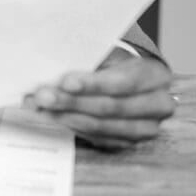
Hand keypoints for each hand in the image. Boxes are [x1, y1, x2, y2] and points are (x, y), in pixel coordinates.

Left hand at [25, 48, 175, 150]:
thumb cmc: (118, 63)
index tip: (64, 81)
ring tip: (38, 106)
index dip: (93, 84)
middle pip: (109, 108)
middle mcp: (157, 105)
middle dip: (71, 102)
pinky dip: (69, 126)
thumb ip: (91, 56)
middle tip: (41, 95)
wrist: (134, 82)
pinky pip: (94, 137)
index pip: (123, 82)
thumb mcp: (112, 52)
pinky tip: (50, 116)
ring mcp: (144, 128)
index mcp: (156, 76)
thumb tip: (53, 58)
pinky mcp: (127, 142)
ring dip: (64, 116)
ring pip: (99, 126)